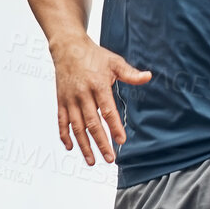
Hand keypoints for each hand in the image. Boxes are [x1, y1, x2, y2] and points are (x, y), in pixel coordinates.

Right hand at [52, 37, 150, 163]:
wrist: (67, 47)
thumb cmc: (94, 55)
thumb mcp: (114, 62)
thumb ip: (130, 73)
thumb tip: (148, 76)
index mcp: (98, 85)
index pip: (108, 110)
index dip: (114, 126)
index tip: (121, 140)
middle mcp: (82, 94)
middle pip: (92, 123)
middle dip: (101, 142)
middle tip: (110, 158)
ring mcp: (70, 99)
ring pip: (76, 127)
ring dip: (84, 145)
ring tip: (92, 161)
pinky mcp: (61, 101)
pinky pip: (61, 121)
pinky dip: (64, 135)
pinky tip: (71, 147)